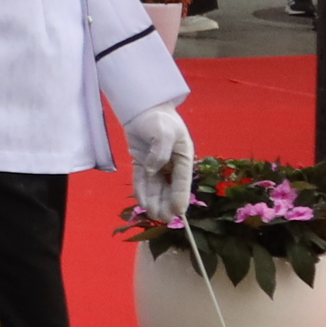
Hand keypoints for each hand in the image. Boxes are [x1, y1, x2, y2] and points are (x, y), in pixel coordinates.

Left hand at [123, 104, 196, 222]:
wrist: (142, 107)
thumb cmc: (158, 118)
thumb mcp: (164, 132)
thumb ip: (160, 151)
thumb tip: (153, 169)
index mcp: (183, 156)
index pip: (182, 180)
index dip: (180, 197)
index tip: (179, 212)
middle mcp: (171, 162)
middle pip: (169, 187)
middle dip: (166, 204)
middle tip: (164, 219)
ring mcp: (156, 163)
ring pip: (155, 186)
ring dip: (155, 201)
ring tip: (154, 216)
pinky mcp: (142, 161)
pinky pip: (142, 180)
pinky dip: (142, 191)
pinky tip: (143, 204)